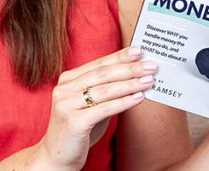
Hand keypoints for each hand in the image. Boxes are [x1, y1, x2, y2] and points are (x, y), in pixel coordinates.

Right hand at [34, 46, 154, 169]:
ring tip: (148, 81)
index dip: (119, 56)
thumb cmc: (79, 129)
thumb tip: (134, 76)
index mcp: (67, 80)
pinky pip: (104, 109)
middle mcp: (64, 89)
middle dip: (129, 68)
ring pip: (105, 90)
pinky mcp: (73, 121)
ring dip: (130, 84)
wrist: (57, 157)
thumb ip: (105, 90)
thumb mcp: (90, 104)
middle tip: (151, 66)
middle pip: (103, 74)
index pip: (98, 64)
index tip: (139, 51)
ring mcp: (66, 104)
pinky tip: (138, 98)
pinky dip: (124, 102)